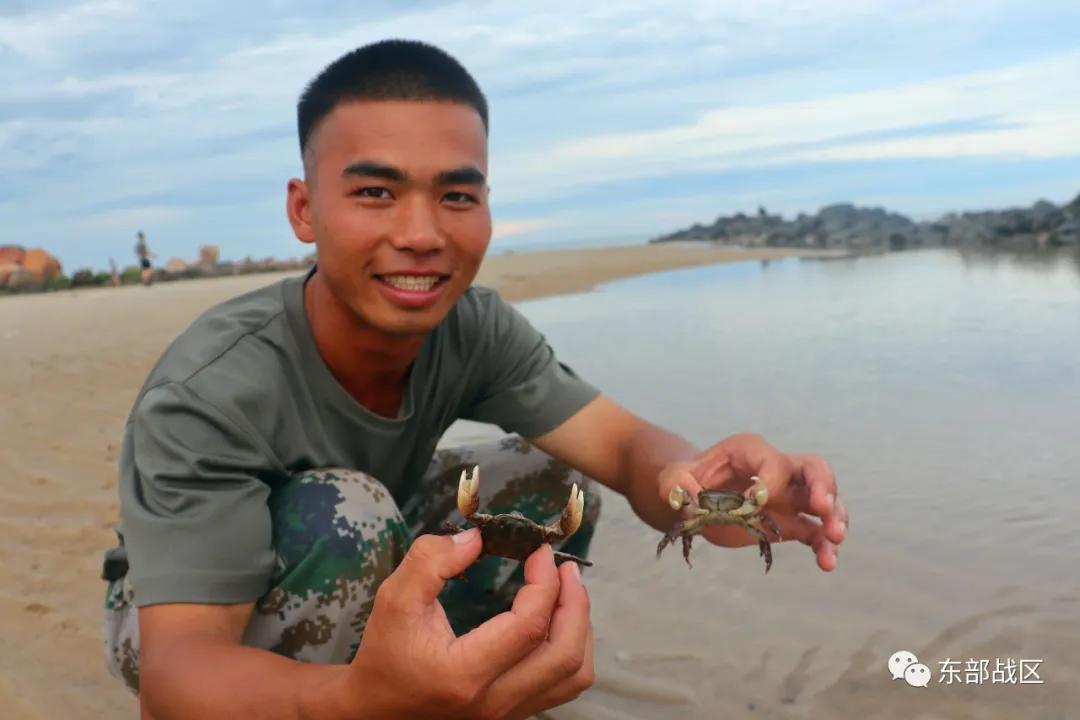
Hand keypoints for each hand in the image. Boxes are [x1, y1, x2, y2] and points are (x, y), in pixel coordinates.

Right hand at [340, 528, 592, 718]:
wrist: (376, 710)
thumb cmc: (385, 653)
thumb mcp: (394, 599)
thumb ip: (431, 560)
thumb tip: (477, 538)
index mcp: (465, 673)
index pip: (528, 627)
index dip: (544, 583)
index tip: (540, 552)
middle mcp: (494, 702)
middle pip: (565, 655)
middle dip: (575, 603)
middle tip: (565, 568)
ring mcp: (507, 714)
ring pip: (573, 675)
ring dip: (580, 628)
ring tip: (567, 592)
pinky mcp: (513, 713)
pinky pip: (562, 684)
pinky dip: (571, 648)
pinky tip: (557, 621)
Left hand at [656, 433, 847, 570]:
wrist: (692, 496)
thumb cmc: (685, 480)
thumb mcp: (672, 479)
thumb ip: (676, 485)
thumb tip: (693, 500)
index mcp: (750, 451)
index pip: (774, 462)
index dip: (769, 483)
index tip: (751, 505)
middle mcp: (776, 469)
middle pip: (814, 468)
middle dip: (823, 486)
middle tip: (823, 508)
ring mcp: (787, 496)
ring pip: (823, 499)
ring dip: (834, 518)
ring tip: (834, 540)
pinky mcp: (788, 522)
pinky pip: (813, 531)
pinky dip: (823, 546)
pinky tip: (826, 564)